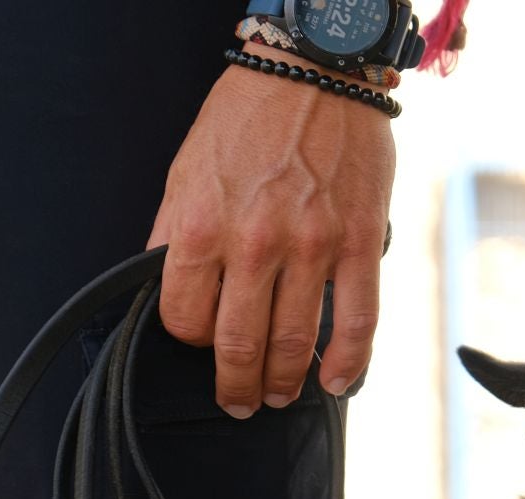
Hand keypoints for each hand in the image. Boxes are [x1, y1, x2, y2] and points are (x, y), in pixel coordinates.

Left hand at [148, 57, 395, 417]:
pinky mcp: (359, 243)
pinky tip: (335, 382)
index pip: (185, 318)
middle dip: (235, 386)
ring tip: (278, 395)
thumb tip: (165, 289)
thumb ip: (174, 234)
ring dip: (283, 382)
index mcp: (203, 224)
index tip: (202, 344)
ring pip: (293, 343)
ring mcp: (312, 246)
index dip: (190, 342)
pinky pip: (356, 320)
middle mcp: (255, 241)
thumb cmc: (248, 117)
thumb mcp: (187, 170)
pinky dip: (346, 363)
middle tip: (239, 401)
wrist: (314, 72)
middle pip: (238, 344)